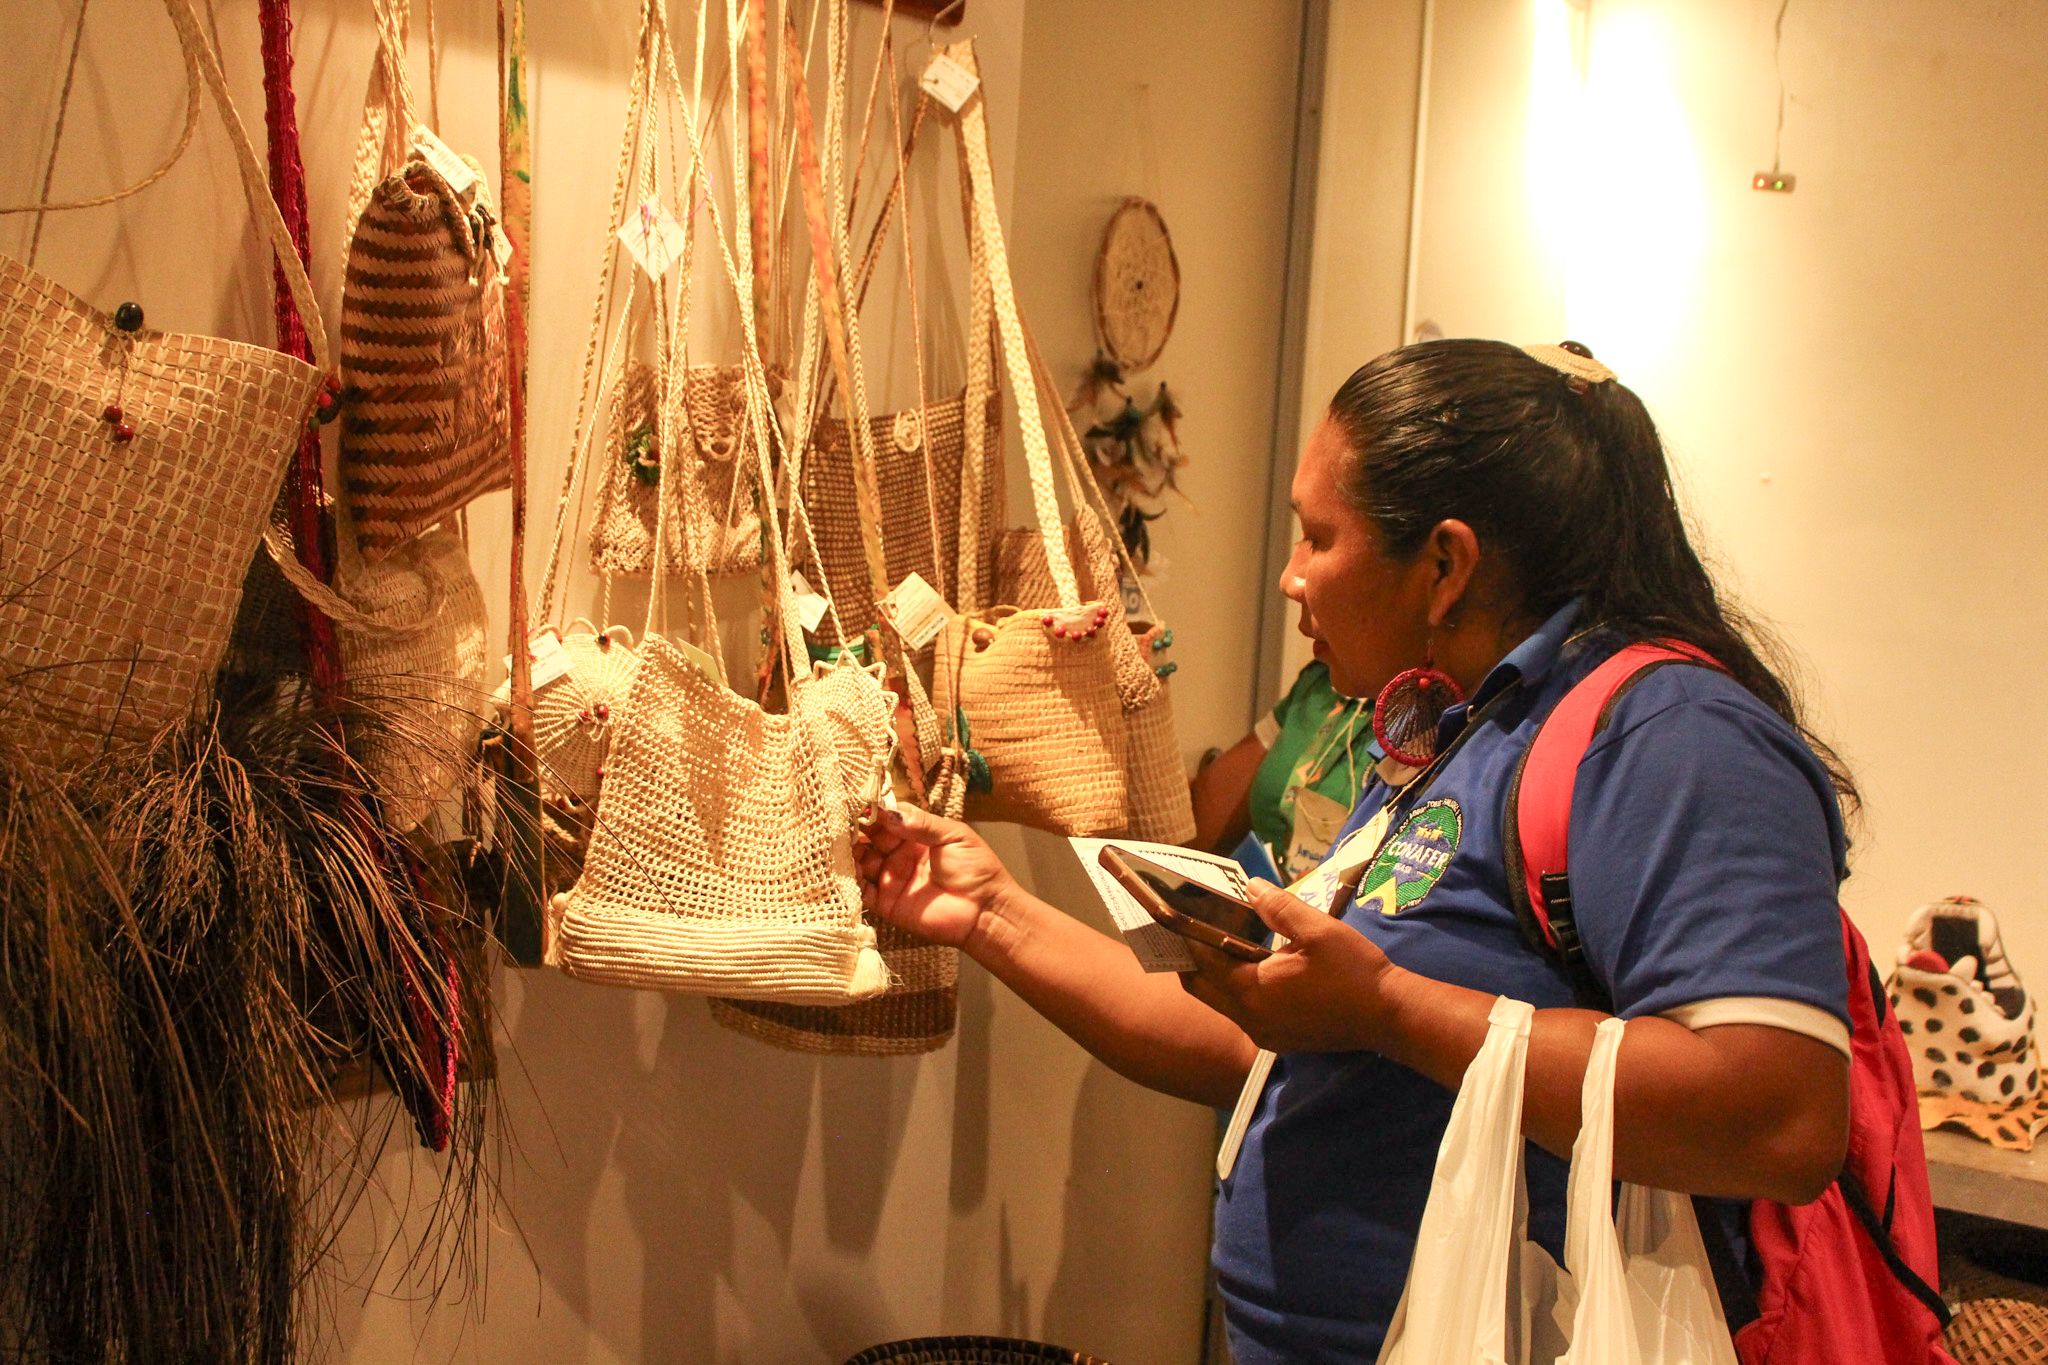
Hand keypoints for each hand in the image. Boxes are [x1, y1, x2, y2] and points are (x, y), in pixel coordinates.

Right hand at [855, 805, 1018, 949]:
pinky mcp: (886, 904)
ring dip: (848, 854)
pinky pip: (861, 891)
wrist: (986, 912)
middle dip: (854, 830)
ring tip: (839, 845)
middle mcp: (899, 854)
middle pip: (868, 838)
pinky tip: (848, 870)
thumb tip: (886, 812)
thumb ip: (920, 823)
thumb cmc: (976, 868)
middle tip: (838, 824)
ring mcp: (891, 878)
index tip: (856, 804)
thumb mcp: (952, 835)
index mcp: (916, 834)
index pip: (887, 817)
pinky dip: (850, 881)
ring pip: (860, 862)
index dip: (872, 811)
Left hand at [1178, 879, 1402, 1053]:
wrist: (1388, 1016)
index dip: (1185, 937)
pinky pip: (1241, 1013)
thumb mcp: (1317, 930)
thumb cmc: (1354, 971)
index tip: (1174, 914)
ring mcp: (1263, 1033)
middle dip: (1189, 959)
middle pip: (1201, 988)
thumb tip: (1249, 887)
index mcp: (1253, 991)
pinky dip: (1234, 989)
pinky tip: (1247, 966)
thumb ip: (1278, 907)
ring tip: (1213, 941)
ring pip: (1220, 1002)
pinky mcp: (1278, 1039)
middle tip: (1185, 928)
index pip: (1202, 963)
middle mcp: (1250, 1018)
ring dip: (1212, 975)